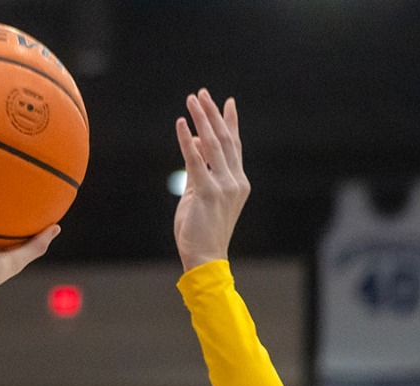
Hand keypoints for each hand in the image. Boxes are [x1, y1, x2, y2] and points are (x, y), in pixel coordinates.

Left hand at [173, 89, 249, 271]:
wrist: (206, 258)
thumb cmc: (201, 230)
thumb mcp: (199, 194)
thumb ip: (199, 168)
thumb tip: (198, 142)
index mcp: (237, 182)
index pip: (235, 145)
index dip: (230, 122)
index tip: (227, 102)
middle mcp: (236, 181)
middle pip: (225, 139)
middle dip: (213, 114)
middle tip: (202, 93)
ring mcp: (224, 186)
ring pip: (214, 145)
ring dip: (202, 119)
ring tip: (193, 99)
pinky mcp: (208, 193)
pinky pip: (196, 161)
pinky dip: (188, 141)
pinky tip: (182, 124)